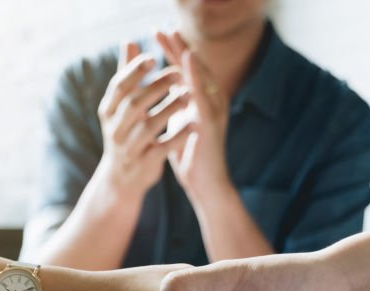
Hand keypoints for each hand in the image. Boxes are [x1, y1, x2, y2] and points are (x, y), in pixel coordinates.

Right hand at [96, 42, 192, 196]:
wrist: (121, 179)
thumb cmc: (125, 134)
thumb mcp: (120, 106)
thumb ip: (126, 74)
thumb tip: (128, 40)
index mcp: (108, 113)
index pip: (119, 87)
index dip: (134, 71)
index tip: (153, 57)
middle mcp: (114, 130)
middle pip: (134, 104)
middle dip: (156, 87)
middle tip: (178, 74)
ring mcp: (128, 149)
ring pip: (148, 126)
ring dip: (169, 109)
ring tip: (188, 96)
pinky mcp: (143, 165)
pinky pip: (161, 149)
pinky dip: (177, 137)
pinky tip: (192, 125)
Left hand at [155, 30, 231, 203]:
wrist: (204, 183)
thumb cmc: (191, 155)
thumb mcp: (179, 123)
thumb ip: (175, 104)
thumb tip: (165, 87)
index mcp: (200, 101)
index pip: (185, 70)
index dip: (172, 52)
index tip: (156, 34)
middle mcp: (210, 101)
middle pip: (194, 67)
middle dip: (178, 47)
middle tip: (162, 28)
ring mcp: (213, 110)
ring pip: (201, 76)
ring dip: (187, 55)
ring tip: (174, 37)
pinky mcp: (212, 122)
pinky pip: (203, 94)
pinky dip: (195, 76)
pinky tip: (187, 62)